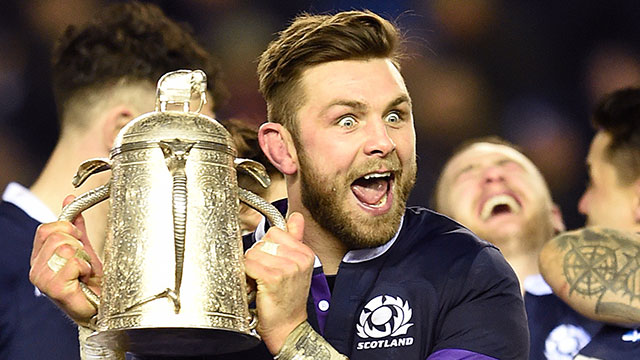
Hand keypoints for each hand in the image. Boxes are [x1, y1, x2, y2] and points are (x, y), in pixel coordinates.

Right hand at [29, 195, 102, 324]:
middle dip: (78, 244)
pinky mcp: (54, 288)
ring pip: (66, 248)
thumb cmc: (91, 281)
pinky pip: (72, 262)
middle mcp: (36, 268)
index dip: (67, 229)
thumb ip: (76, 226)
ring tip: (84, 271)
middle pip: (57, 236)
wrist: (100, 305)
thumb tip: (69, 199)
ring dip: (83, 258)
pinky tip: (84, 279)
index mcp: (40, 256)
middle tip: (82, 260)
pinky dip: (85, 268)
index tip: (78, 240)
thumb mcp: (84, 247)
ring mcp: (42, 279)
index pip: (46, 228)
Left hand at [244, 212, 314, 353]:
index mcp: (305, 253)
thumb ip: (295, 238)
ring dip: (251, 268)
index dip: (267, 248)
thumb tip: (295, 217)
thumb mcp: (297, 266)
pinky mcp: (273, 277)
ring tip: (261, 282)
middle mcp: (299, 258)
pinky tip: (256, 286)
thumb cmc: (289, 299)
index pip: (275, 232)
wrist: (288, 327)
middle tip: (265, 275)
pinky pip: (249, 265)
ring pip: (253, 253)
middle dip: (258, 257)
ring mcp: (287, 267)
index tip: (271, 262)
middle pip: (262, 241)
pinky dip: (247, 276)